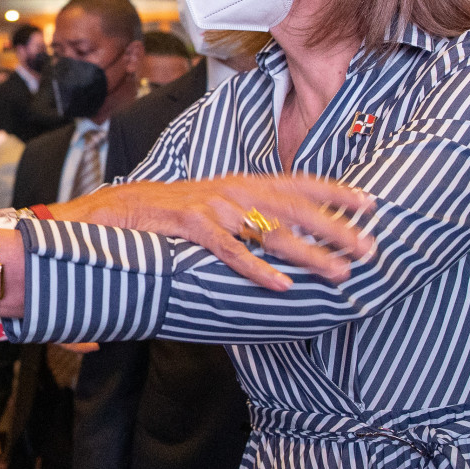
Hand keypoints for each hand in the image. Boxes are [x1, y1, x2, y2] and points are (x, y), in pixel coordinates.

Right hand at [52, 174, 375, 291]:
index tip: (370, 203)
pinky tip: (282, 286)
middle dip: (335, 224)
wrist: (98, 213)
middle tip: (371, 246)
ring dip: (308, 250)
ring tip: (339, 270)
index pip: (293, 182)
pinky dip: (256, 267)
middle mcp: (225, 188)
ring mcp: (206, 205)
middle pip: (292, 204)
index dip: (333, 191)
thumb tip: (271, 245)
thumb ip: (234, 224)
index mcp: (233, 184)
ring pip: (268, 226)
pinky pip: (227, 248)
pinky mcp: (184, 225)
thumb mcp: (201, 212)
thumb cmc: (152, 218)